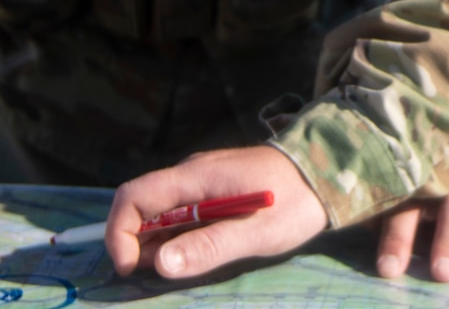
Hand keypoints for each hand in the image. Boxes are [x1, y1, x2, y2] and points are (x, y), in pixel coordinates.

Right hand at [105, 145, 327, 279]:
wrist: (328, 174)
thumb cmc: (296, 202)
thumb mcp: (257, 232)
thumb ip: (209, 246)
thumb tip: (160, 265)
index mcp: (196, 176)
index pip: (133, 195)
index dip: (120, 232)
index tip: (133, 268)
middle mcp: (192, 175)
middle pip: (142, 209)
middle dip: (140, 247)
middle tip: (171, 274)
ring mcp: (201, 183)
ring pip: (160, 216)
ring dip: (161, 246)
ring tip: (195, 263)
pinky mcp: (212, 193)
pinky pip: (181, 217)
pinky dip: (179, 240)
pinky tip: (204, 253)